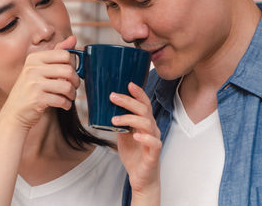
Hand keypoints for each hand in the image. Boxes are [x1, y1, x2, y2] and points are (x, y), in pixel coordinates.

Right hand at [0, 35, 79, 130]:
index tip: (71, 73)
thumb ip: (56, 54)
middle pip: (68, 70)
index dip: (73, 65)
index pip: (64, 54)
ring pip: (67, 86)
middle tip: (73, 87)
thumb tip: (73, 39)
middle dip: (76, 81)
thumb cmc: (30, 90)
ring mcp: (34, 84)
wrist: (15, 112)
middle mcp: (32, 69)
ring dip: (72, 94)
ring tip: (69, 97)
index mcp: (34, 58)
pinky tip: (63, 105)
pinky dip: (66, 104)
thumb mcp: (40, 69)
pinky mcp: (37, 99)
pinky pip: (61, 100)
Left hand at [110, 82, 160, 198]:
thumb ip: (120, 122)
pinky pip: (154, 143)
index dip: (138, 93)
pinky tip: (135, 136)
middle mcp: (152, 129)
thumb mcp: (123, 135)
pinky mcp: (154, 154)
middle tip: (112, 96)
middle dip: (128, 101)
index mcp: (145, 123)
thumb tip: (107, 108)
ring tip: (114, 119)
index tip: (128, 83)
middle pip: (144, 110)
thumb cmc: (134, 155)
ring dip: (130, 118)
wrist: (141, 177)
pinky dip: (145, 138)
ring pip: (147, 124)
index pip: (144, 104)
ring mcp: (154, 140)